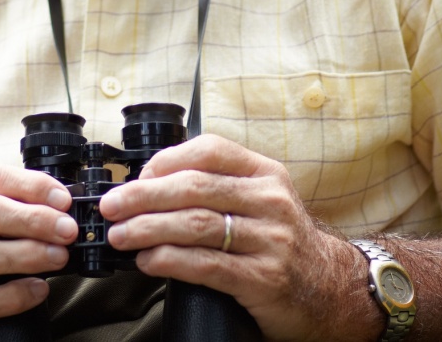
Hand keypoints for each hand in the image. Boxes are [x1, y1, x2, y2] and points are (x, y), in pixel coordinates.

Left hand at [98, 136, 374, 341]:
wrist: (331, 291)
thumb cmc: (279, 241)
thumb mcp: (259, 201)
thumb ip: (216, 186)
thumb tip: (147, 183)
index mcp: (265, 173)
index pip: (208, 151)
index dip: (164, 163)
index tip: (134, 178)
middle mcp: (272, 201)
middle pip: (194, 188)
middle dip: (142, 197)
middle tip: (111, 207)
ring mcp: (272, 240)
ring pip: (196, 225)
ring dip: (147, 229)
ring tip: (120, 236)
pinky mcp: (265, 278)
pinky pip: (206, 264)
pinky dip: (169, 261)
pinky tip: (148, 261)